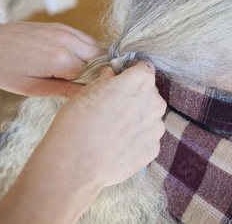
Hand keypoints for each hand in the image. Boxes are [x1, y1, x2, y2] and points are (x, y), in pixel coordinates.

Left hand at [0, 19, 102, 96]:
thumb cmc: (3, 68)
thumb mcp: (31, 87)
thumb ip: (62, 91)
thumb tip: (86, 96)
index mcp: (60, 59)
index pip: (93, 76)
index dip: (90, 87)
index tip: (84, 96)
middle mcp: (67, 41)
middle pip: (100, 59)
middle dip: (96, 73)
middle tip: (80, 86)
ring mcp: (65, 30)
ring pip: (96, 47)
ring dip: (92, 61)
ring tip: (74, 74)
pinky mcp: (62, 26)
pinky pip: (85, 39)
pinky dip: (85, 51)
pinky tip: (71, 61)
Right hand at [49, 60, 166, 187]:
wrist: (75, 162)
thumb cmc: (78, 121)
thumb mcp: (88, 90)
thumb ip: (107, 80)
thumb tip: (111, 75)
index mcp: (140, 81)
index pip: (144, 68)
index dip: (132, 73)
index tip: (122, 80)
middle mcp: (155, 103)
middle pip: (148, 94)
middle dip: (134, 98)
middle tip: (112, 108)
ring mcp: (155, 129)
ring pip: (148, 118)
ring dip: (136, 120)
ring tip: (112, 131)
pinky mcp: (152, 150)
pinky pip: (146, 139)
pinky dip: (135, 140)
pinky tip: (116, 146)